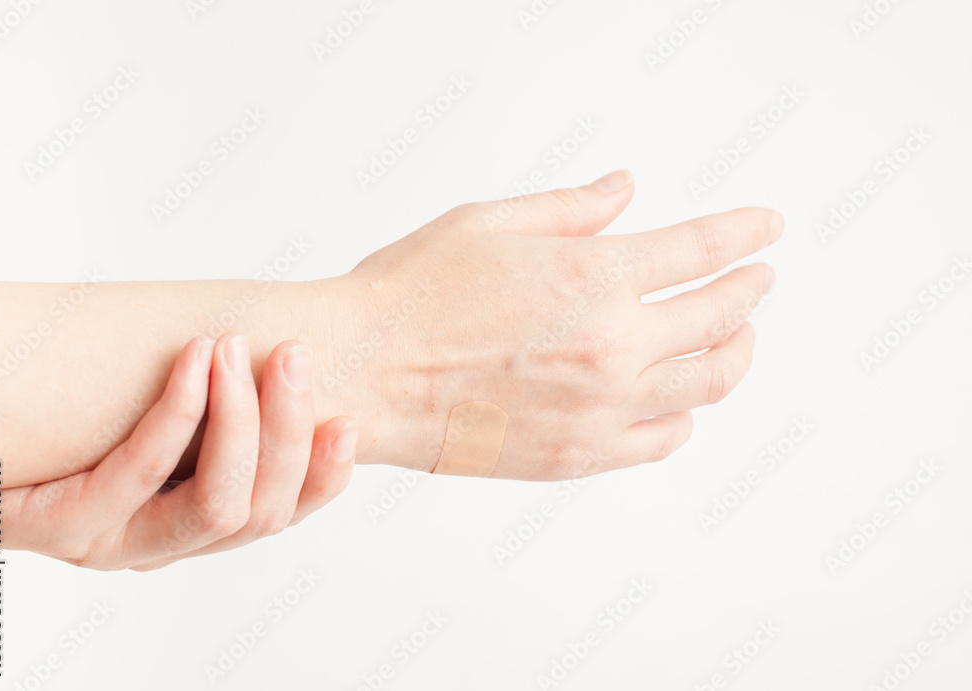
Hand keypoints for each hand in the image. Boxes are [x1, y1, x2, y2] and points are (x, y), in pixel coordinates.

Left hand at [0, 334, 358, 570]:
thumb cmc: (60, 422)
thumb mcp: (151, 411)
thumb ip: (211, 404)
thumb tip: (275, 350)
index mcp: (190, 520)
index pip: (283, 514)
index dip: (326, 476)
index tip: (348, 418)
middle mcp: (160, 544)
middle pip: (263, 512)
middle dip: (291, 429)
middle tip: (293, 354)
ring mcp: (111, 543)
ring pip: (220, 508)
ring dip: (244, 421)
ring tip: (236, 347)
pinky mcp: (62, 528)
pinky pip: (143, 476)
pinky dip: (181, 414)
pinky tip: (192, 359)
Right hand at [328, 170, 779, 478]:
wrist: (363, 374)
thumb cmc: (411, 295)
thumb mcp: (490, 224)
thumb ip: (571, 208)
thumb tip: (625, 190)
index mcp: (593, 276)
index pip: (702, 249)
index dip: (744, 233)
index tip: (767, 228)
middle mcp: (612, 345)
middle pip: (719, 317)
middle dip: (750, 291)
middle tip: (757, 280)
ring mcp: (601, 407)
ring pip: (707, 383)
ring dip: (735, 353)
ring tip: (738, 338)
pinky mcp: (580, 455)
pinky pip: (663, 439)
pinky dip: (687, 416)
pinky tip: (683, 402)